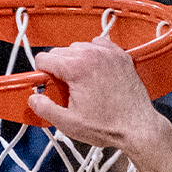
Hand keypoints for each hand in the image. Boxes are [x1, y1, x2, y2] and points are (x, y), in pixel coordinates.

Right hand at [26, 39, 171, 156]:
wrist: (137, 127)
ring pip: (78, 47)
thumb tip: (33, 99)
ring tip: (83, 82)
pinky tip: (95, 71)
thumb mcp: (69, 123)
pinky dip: (93, 54)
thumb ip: (45, 108)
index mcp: (76, 67)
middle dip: (58, 68)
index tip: (49, 85)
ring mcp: (108, 52)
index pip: (44, 58)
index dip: (42, 73)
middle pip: (60, 51)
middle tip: (68, 89)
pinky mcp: (120, 55)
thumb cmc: (107, 126)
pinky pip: (98, 44)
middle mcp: (92, 53)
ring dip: (75, 61)